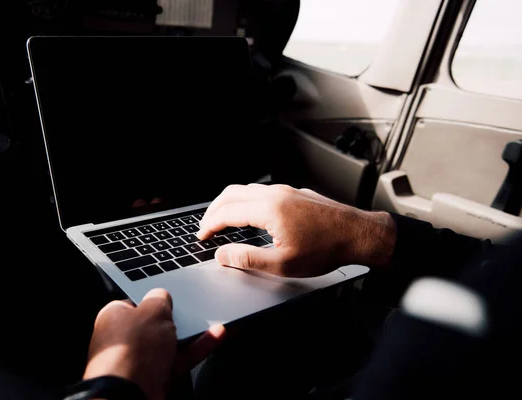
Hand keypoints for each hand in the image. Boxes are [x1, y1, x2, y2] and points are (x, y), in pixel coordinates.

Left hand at [83, 289, 225, 399]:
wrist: (130, 392)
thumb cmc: (132, 349)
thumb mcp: (153, 309)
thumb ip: (160, 298)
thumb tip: (162, 296)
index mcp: (113, 316)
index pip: (137, 302)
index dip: (155, 298)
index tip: (172, 295)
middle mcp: (124, 339)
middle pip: (156, 323)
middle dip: (177, 318)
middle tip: (192, 309)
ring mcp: (139, 360)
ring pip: (171, 342)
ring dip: (192, 333)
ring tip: (211, 322)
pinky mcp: (155, 377)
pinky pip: (180, 358)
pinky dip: (196, 348)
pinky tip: (213, 337)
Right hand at [196, 184, 395, 277]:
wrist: (359, 234)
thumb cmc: (326, 249)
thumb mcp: (283, 264)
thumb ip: (248, 259)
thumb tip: (223, 255)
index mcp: (268, 209)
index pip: (227, 212)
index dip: (210, 225)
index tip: (202, 236)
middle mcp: (275, 194)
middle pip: (232, 194)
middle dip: (214, 210)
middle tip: (206, 227)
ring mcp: (286, 191)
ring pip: (247, 189)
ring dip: (229, 203)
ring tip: (222, 219)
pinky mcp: (295, 193)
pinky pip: (262, 191)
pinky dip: (246, 200)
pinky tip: (250, 214)